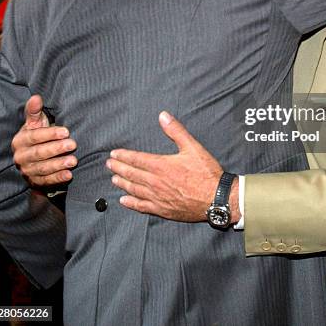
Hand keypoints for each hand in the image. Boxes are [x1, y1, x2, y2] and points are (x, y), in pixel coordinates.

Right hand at [12, 95, 76, 186]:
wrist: (35, 158)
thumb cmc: (38, 135)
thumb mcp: (36, 123)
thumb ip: (35, 111)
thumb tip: (36, 97)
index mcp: (20, 141)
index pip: (34, 137)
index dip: (50, 134)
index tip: (66, 131)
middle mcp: (20, 157)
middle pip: (39, 153)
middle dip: (56, 149)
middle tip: (73, 144)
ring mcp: (27, 170)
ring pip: (43, 168)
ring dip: (59, 165)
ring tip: (74, 160)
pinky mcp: (35, 182)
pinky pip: (46, 181)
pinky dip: (58, 178)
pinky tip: (69, 175)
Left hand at [107, 111, 239, 222]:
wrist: (216, 198)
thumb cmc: (206, 172)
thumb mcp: (192, 147)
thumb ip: (176, 131)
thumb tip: (163, 116)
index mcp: (161, 165)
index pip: (136, 159)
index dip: (124, 156)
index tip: (114, 154)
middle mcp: (156, 182)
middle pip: (132, 174)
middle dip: (119, 168)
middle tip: (109, 164)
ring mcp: (158, 197)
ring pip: (134, 190)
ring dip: (123, 183)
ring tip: (114, 179)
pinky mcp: (163, 210)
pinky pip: (142, 207)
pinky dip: (131, 203)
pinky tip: (124, 201)